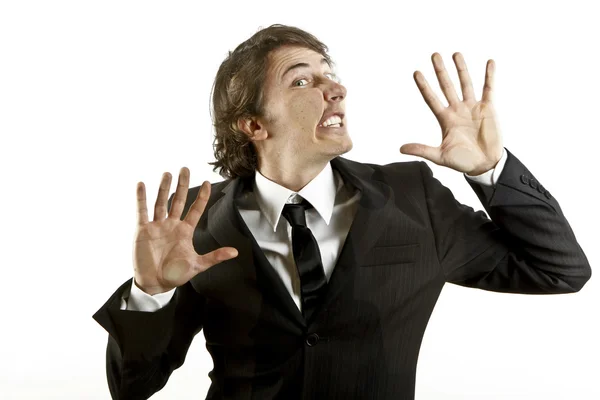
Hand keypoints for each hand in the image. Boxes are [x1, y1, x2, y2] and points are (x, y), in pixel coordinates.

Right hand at [133, 167, 237, 294]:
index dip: (202, 197)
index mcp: (185, 231)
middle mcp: (172, 225)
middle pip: (178, 200)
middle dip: (182, 185)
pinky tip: (142, 185)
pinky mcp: (143, 230)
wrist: (154, 284)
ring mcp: (157, 226)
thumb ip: (215, 256)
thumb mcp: (197, 265)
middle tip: (185, 169)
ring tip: (167, 174)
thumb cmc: (175, 275)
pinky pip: (142, 211)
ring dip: (164, 188)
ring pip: (161, 202)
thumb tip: (235, 252)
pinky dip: (141, 198)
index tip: (207, 183)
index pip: (195, 209)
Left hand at [400, 52, 503, 174]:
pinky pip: (489, 88)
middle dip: (441, 71)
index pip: (431, 98)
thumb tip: (401, 149)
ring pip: (465, 83)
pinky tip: (489, 62)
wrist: (485, 165)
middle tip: (434, 55)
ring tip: (455, 54)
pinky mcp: (488, 108)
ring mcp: (472, 107)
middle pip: (446, 86)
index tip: (416, 72)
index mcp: (445, 119)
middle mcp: (457, 109)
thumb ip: (422, 150)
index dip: (424, 86)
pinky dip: (489, 75)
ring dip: (461, 69)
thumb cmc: (462, 161)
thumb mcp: (440, 156)